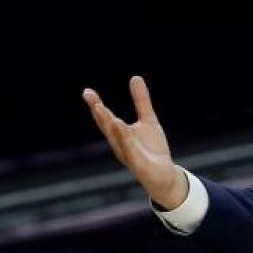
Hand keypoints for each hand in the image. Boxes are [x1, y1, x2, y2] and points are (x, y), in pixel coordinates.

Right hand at [83, 76, 186, 208]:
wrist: (165, 176)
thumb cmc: (152, 149)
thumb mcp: (148, 120)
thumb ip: (141, 101)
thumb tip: (135, 77)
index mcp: (120, 134)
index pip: (105, 118)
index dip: (96, 106)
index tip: (87, 92)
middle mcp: (120, 144)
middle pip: (108, 128)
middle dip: (100, 115)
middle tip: (92, 100)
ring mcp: (129, 156)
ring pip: (119, 140)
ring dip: (113, 127)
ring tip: (106, 113)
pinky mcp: (140, 166)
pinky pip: (133, 154)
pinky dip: (128, 143)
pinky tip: (125, 131)